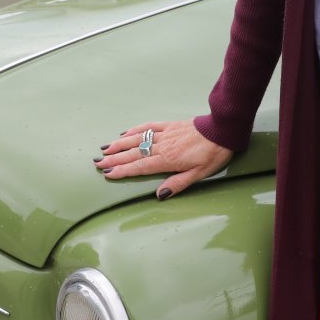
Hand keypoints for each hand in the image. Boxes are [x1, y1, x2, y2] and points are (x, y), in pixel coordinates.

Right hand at [93, 120, 232, 198]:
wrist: (222, 130)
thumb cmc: (213, 154)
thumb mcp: (199, 174)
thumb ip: (178, 183)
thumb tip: (159, 195)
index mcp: (168, 159)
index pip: (140, 167)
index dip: (123, 170)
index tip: (108, 173)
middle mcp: (162, 145)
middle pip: (134, 153)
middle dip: (114, 158)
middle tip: (97, 163)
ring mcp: (165, 134)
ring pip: (138, 138)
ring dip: (120, 144)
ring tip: (105, 148)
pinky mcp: (170, 125)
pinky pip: (149, 126)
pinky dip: (135, 129)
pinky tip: (126, 132)